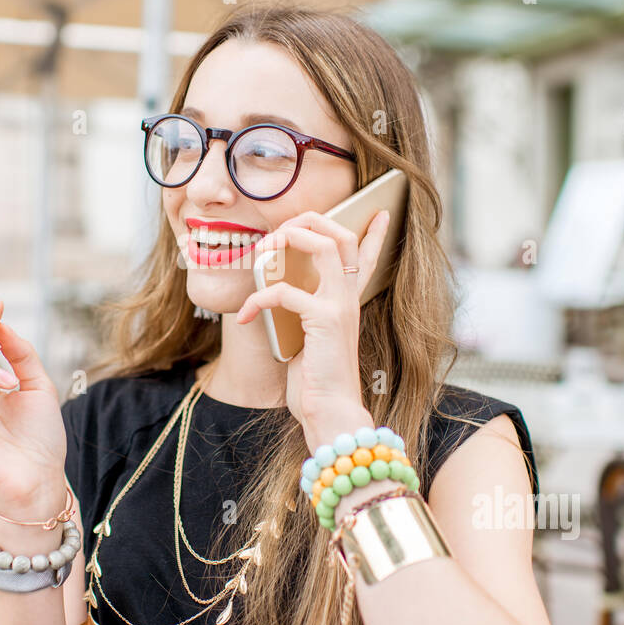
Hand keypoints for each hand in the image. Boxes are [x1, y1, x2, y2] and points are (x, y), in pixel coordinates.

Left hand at [235, 209, 390, 452]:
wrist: (331, 412)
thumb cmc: (316, 382)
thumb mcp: (309, 339)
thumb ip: (302, 314)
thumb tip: (275, 291)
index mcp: (346, 303)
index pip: (367, 259)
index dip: (373, 234)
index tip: (379, 212)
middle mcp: (348, 299)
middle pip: (341, 236)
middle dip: (308, 221)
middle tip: (279, 231)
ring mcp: (339, 306)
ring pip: (324, 246)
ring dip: (289, 238)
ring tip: (263, 250)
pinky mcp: (323, 319)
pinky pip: (285, 291)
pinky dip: (258, 298)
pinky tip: (244, 315)